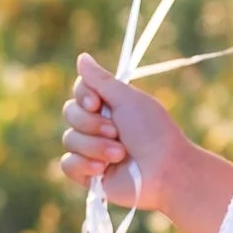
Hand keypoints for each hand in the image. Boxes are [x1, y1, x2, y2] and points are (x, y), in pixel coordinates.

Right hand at [60, 51, 187, 218]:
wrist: (164, 171)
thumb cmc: (153, 133)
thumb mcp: (128, 100)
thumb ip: (101, 80)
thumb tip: (81, 57)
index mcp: (109, 106)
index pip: (79, 91)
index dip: (83, 96)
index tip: (97, 103)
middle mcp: (98, 125)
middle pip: (70, 113)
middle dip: (92, 123)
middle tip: (117, 132)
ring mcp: (92, 150)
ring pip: (69, 139)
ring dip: (95, 146)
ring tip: (120, 154)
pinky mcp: (88, 174)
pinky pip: (68, 164)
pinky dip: (84, 165)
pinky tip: (103, 169)